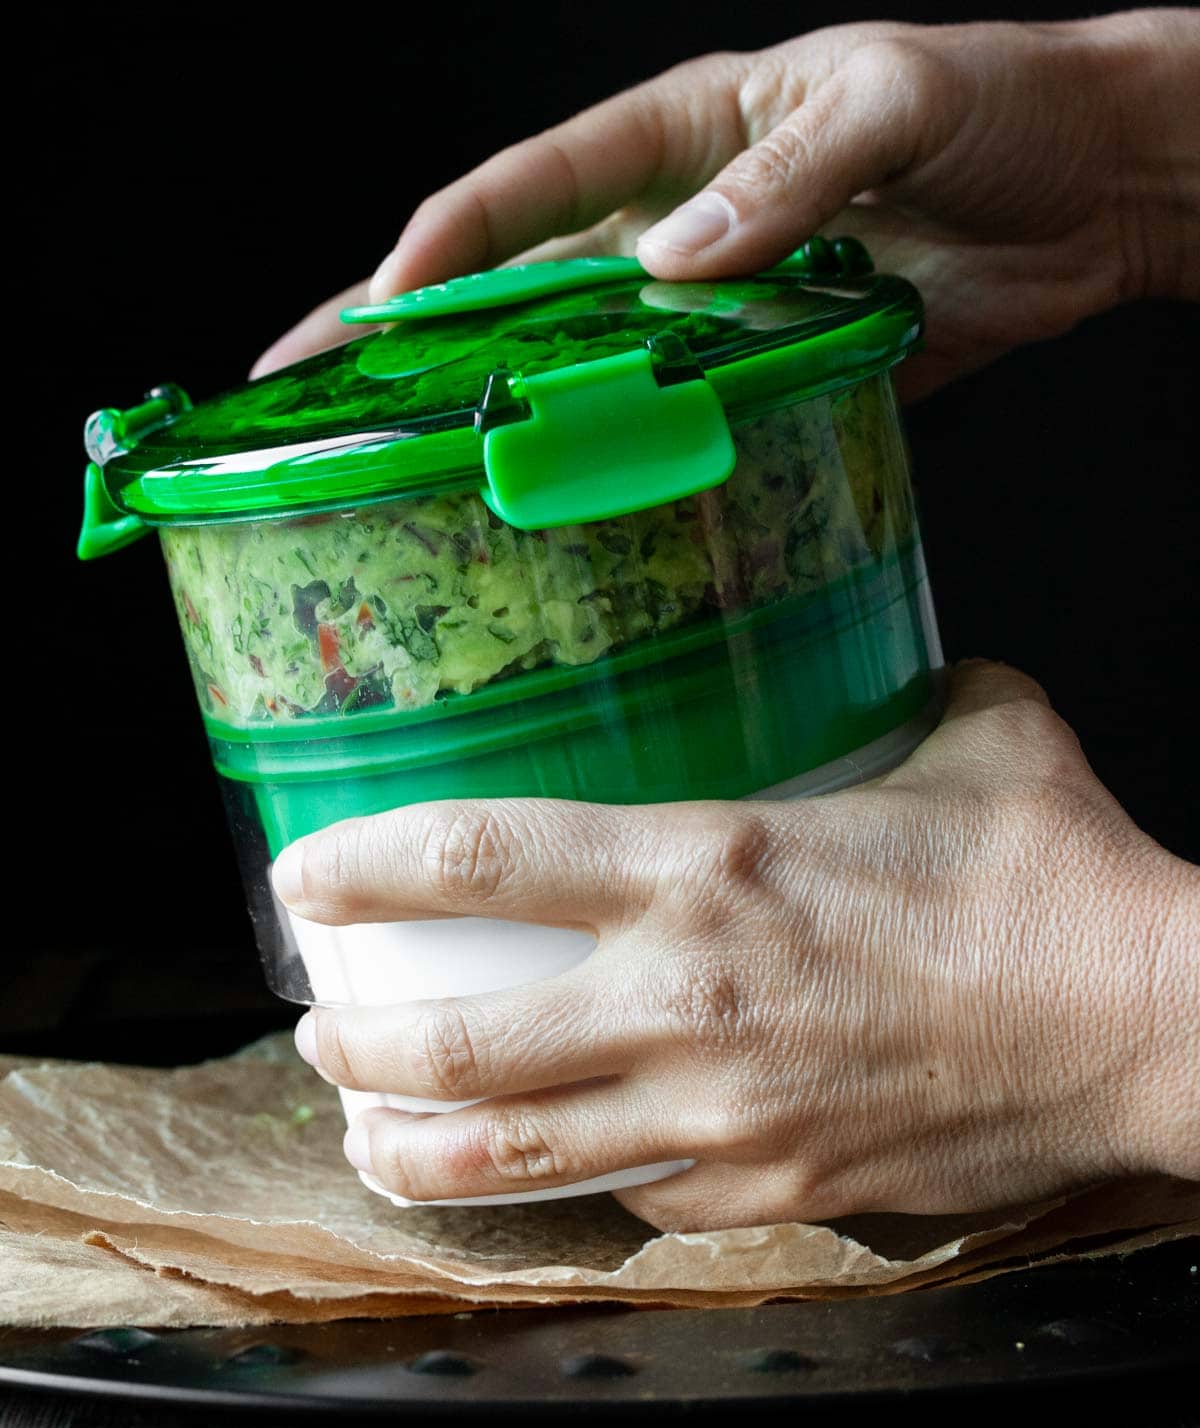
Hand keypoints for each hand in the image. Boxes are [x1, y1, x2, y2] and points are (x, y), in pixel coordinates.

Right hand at [253, 10, 1199, 392]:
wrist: (1095, 187)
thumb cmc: (1000, 105)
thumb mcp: (892, 103)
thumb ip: (788, 178)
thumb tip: (675, 264)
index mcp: (680, 133)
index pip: (525, 192)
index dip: (440, 252)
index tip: (372, 314)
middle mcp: (674, 224)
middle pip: (510, 289)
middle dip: (400, 342)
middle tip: (300, 401)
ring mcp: (711, 310)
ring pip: (574, 369)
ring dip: (491, 420)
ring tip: (398, 475)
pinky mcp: (763, 377)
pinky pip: (671, 427)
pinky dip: (615, 469)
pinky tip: (562, 515)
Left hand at [274, 662, 1198, 1227]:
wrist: (1144, 1025)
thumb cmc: (1056, 880)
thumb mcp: (968, 736)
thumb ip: (883, 703)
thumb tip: (870, 677)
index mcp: (708, 865)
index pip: (474, 860)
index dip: (359, 869)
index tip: (305, 878)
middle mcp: (685, 998)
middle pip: (448, 1051)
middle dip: (350, 1043)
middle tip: (321, 1025)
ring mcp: (719, 1113)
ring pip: (510, 1163)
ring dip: (410, 1152)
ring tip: (367, 1134)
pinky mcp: (769, 1188)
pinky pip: (633, 1198)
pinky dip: (573, 1183)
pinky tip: (552, 1167)